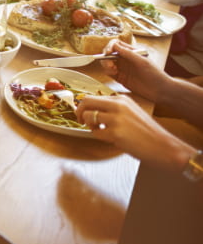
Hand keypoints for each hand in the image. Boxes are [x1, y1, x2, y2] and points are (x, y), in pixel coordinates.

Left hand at [76, 94, 192, 170]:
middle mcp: (118, 105)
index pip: (93, 96)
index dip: (84, 106)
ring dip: (89, 125)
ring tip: (100, 130)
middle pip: (86, 102)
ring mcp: (116, 118)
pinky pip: (95, 132)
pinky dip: (98, 135)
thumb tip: (93, 110)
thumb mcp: (131, 112)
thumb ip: (114, 109)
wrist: (163, 146)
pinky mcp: (115, 133)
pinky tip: (109, 138)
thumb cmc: (147, 132)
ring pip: (88, 117)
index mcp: (121, 99)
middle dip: (79, 112)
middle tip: (80, 121)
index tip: (83, 113)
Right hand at [99, 40, 169, 102]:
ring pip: (107, 63)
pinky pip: (109, 72)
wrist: (159, 91)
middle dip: (106, 57)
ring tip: (113, 71)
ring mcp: (122, 68)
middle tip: (110, 65)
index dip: (110, 46)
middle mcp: (125, 59)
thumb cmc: (155, 74)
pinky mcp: (120, 77)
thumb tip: (115, 45)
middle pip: (109, 53)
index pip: (116, 44)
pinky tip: (114, 74)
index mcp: (131, 52)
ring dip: (106, 65)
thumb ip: (128, 53)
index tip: (108, 53)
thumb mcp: (142, 62)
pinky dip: (108, 72)